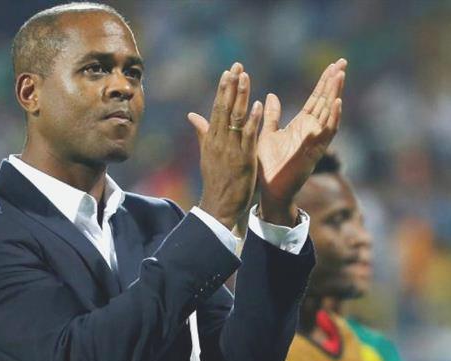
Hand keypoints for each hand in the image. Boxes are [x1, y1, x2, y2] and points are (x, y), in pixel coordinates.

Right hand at [188, 62, 262, 229]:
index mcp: (211, 138)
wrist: (220, 205)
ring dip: (241, 96)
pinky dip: (252, 119)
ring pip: (235, 117)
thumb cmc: (217, 180)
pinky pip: (248, 135)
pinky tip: (258, 105)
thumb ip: (202, 132)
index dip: (223, 88)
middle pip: (224, 107)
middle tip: (237, 65)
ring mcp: (231, 148)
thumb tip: (192, 115)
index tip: (228, 71)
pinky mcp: (243, 158)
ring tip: (245, 77)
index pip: (217, 107)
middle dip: (231, 85)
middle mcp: (219, 140)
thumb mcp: (207, 153)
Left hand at [257, 59, 346, 225]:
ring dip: (334, 94)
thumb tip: (271, 95)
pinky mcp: (314, 151)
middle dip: (334, 82)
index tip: (333, 65)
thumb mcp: (268, 134)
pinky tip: (337, 102)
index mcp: (302, 125)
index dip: (324, 82)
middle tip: (342, 61)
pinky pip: (326, 133)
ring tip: (340, 74)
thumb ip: (272, 116)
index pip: (317, 99)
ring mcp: (316, 140)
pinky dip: (332, 118)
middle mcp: (312, 130)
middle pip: (327, 101)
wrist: (271, 190)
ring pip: (329, 112)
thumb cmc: (270, 166)